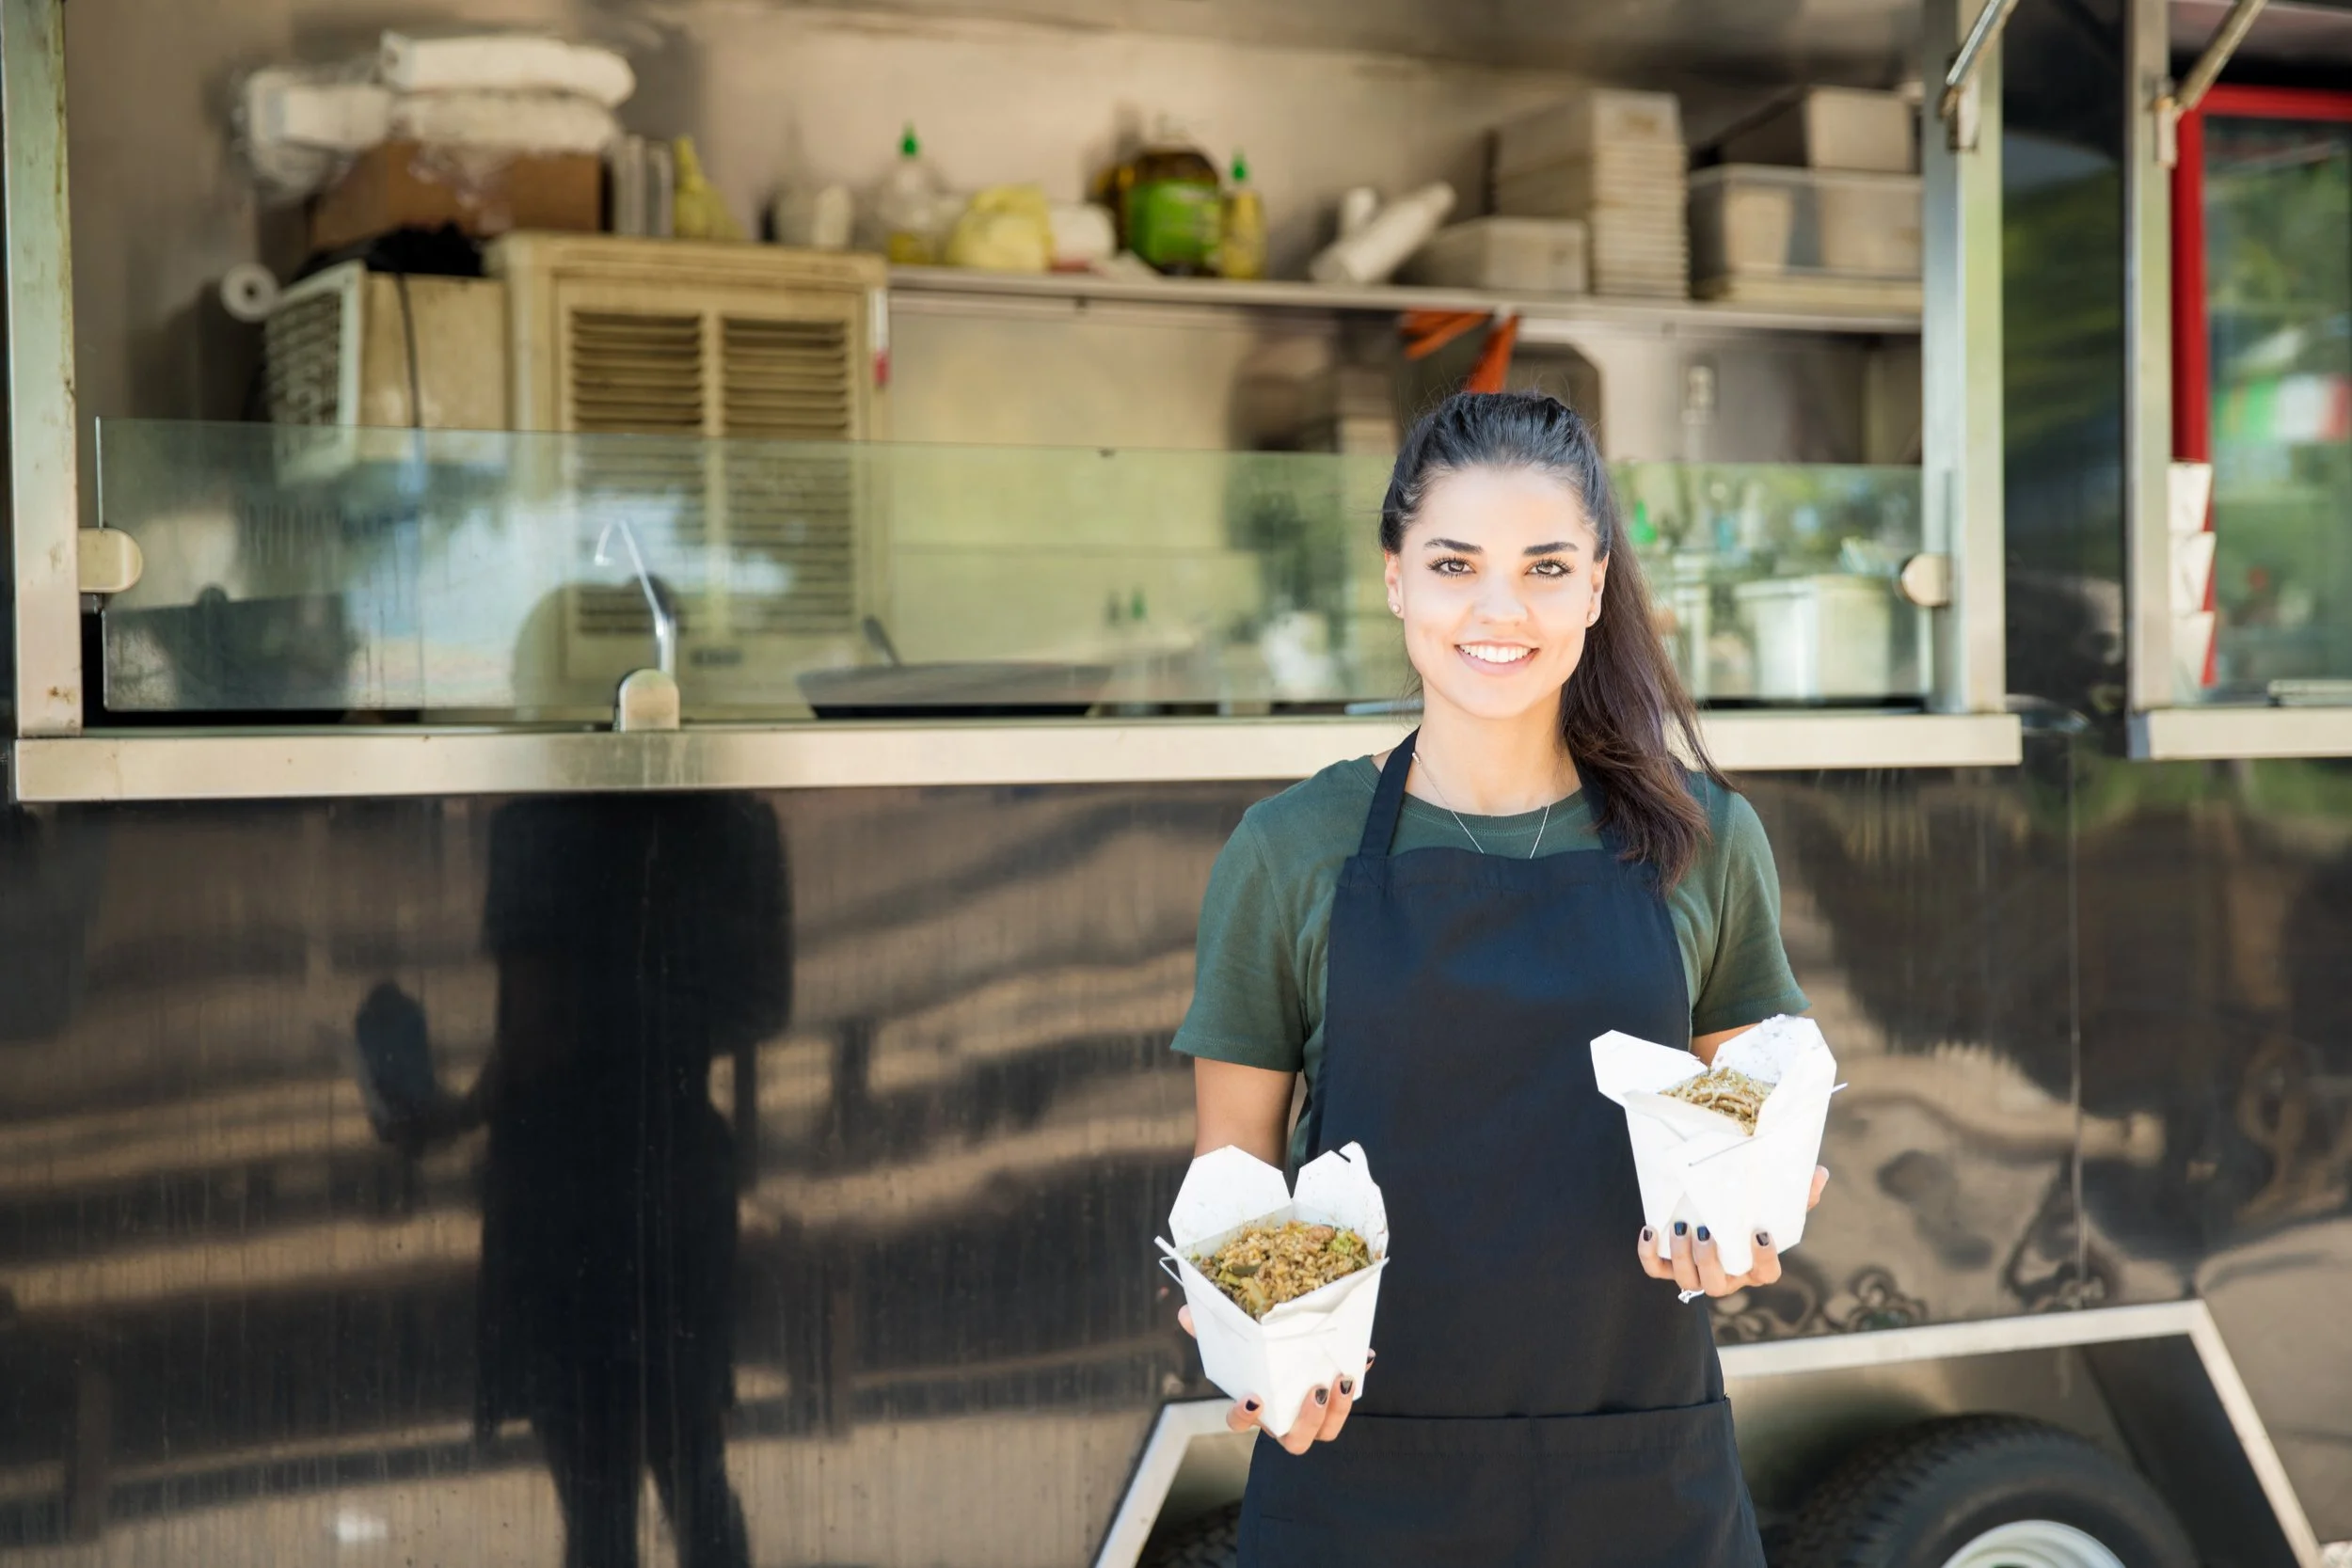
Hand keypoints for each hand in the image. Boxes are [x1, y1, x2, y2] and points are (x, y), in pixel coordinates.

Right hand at [1177, 1305, 1365, 1453]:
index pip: (1239, 1423)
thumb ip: (1210, 1329)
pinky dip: (1358, 1379)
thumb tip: (1185, 1313)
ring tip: (1341, 1379)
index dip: (1243, 1417)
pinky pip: (1348, 1402)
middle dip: (1307, 1422)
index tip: (1252, 1398)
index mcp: (1255, 1406)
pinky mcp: (1335, 1401)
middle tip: (1315, 1392)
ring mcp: (1311, 1415)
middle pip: (1294, 1440)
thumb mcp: (1232, 1339)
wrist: (1290, 1347)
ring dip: (1338, 1411)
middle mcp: (1283, 1418)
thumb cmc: (1255, 1354)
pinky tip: (1364, 1357)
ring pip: (1326, 1431)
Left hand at [1637, 1165, 1829, 1297]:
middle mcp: (1727, 1276)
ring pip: (1688, 1281)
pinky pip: (1657, 1271)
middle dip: (1710, 1262)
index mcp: (1754, 1265)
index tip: (1759, 1232)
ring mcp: (1698, 1274)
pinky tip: (1649, 1230)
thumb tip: (1819, 1174)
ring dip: (1682, 1258)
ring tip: (1681, 1229)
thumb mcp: (1776, 1203)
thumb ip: (1799, 1193)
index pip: (1765, 1275)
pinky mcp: (1670, 1266)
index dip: (1763, 1259)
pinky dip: (1650, 1256)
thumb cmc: (1750, 1212)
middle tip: (1706, 1233)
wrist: (1712, 1208)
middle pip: (1719, 1286)